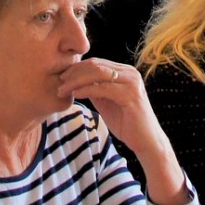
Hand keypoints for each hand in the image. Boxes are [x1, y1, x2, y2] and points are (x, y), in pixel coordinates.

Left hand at [56, 58, 188, 204]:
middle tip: (58, 83)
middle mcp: (130, 72)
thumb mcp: (106, 102)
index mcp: (125, 71)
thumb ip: (95, 89)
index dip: (76, 68)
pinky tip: (75, 95)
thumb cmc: (126, 123)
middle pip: (95, 64)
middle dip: (74, 72)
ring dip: (76, 81)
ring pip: (97, 73)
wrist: (146, 141)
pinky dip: (86, 90)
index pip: (96, 63)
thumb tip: (74, 80)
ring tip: (62, 90)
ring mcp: (132, 82)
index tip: (61, 78)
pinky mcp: (131, 94)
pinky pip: (103, 88)